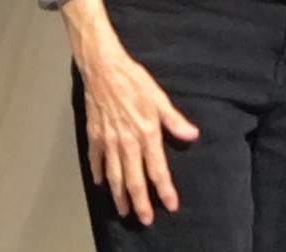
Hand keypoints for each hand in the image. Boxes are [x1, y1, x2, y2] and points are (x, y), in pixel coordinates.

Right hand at [61, 0, 198, 222]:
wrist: (102, 66)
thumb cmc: (133, 79)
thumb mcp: (158, 97)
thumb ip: (174, 120)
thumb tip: (192, 135)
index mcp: (146, 133)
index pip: (157, 170)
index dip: (165, 190)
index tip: (170, 205)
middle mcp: (127, 142)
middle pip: (134, 180)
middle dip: (140, 202)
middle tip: (145, 219)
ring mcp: (108, 140)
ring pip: (114, 175)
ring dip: (119, 195)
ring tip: (123, 210)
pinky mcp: (93, 134)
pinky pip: (95, 159)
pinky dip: (98, 172)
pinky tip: (101, 182)